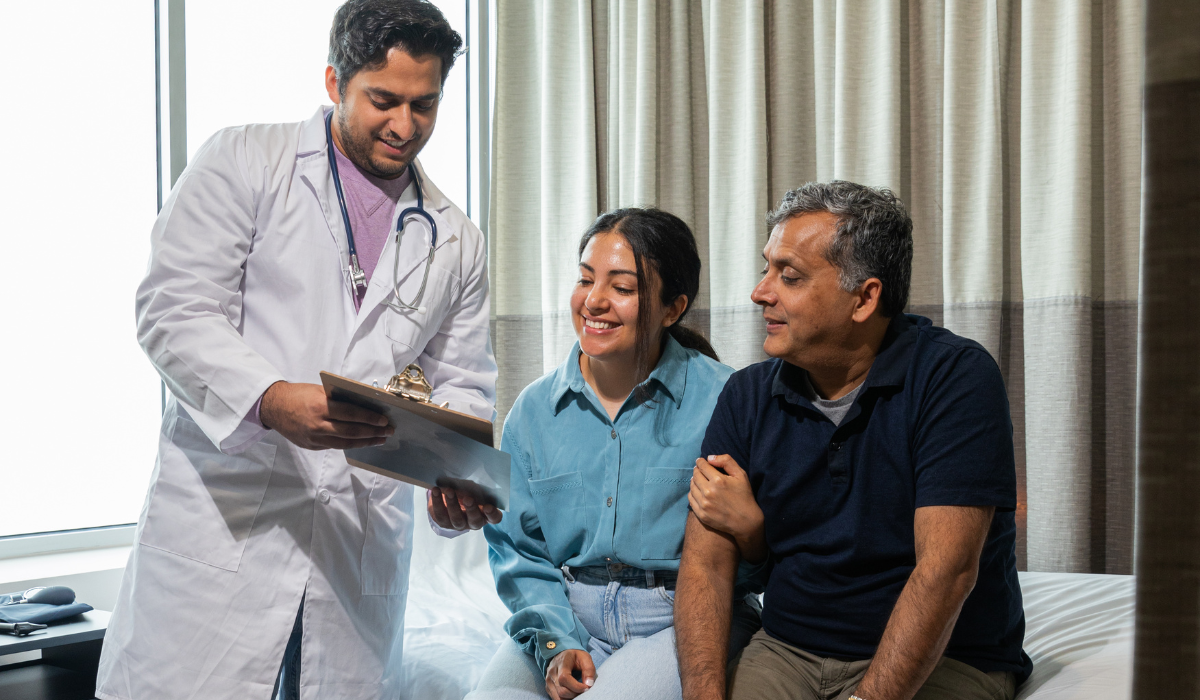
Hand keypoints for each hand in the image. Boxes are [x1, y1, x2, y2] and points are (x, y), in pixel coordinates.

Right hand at [259, 381, 392, 449]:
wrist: (273, 407)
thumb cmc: (299, 394)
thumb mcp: (319, 391)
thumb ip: (339, 399)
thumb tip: (365, 404)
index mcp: (320, 407)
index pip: (351, 414)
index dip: (369, 418)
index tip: (384, 420)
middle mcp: (318, 425)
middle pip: (351, 432)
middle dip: (373, 432)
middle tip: (388, 431)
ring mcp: (314, 438)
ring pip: (345, 443)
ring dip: (365, 442)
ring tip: (380, 439)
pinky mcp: (311, 446)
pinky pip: (334, 446)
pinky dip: (350, 444)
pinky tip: (361, 442)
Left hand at [427, 486, 502, 529]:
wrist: (449, 498)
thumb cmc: (468, 491)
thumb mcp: (474, 488)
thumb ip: (477, 484)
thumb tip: (473, 470)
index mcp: (486, 514)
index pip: (494, 518)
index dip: (492, 514)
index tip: (488, 507)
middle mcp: (474, 522)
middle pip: (475, 520)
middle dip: (471, 509)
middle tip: (468, 499)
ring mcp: (459, 524)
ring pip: (457, 519)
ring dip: (453, 505)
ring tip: (449, 491)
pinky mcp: (444, 522)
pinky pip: (440, 514)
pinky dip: (438, 502)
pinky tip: (436, 490)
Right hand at [544, 648, 595, 699]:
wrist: (561, 654)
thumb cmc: (574, 656)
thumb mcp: (584, 657)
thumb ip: (589, 669)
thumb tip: (589, 684)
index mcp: (561, 663)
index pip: (564, 678)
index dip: (576, 686)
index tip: (586, 687)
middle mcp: (552, 672)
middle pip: (561, 690)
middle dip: (575, 693)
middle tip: (584, 690)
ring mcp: (548, 680)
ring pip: (558, 697)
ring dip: (570, 698)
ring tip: (578, 692)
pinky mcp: (548, 687)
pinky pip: (556, 698)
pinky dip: (565, 699)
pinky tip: (572, 694)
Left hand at [689, 455, 766, 563]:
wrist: (746, 522)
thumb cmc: (744, 496)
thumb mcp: (741, 475)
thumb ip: (726, 461)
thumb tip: (709, 458)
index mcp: (718, 480)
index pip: (702, 466)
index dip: (700, 462)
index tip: (700, 461)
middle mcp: (709, 492)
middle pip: (695, 475)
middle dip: (697, 470)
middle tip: (700, 471)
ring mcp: (704, 504)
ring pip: (692, 486)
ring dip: (694, 481)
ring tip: (700, 481)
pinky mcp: (701, 514)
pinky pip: (690, 499)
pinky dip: (693, 493)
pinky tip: (699, 492)